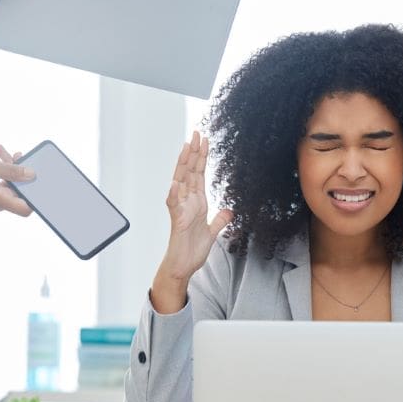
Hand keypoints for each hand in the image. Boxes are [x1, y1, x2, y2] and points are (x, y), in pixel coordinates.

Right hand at [0, 148, 33, 215]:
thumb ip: (11, 171)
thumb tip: (32, 175)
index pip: (26, 208)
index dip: (36, 197)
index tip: (40, 181)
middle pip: (19, 191)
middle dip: (21, 172)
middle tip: (17, 154)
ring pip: (10, 185)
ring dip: (9, 168)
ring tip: (1, 151)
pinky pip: (1, 184)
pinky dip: (1, 171)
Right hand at [152, 131, 232, 312]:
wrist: (183, 268)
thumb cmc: (192, 251)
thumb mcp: (212, 232)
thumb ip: (220, 220)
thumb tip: (229, 211)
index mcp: (197, 203)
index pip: (199, 175)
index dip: (201, 158)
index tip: (204, 141)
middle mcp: (187, 202)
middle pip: (190, 172)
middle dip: (194, 153)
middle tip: (197, 133)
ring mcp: (180, 210)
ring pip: (181, 182)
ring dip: (183, 165)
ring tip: (186, 147)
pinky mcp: (177, 221)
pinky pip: (173, 204)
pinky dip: (174, 193)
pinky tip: (176, 182)